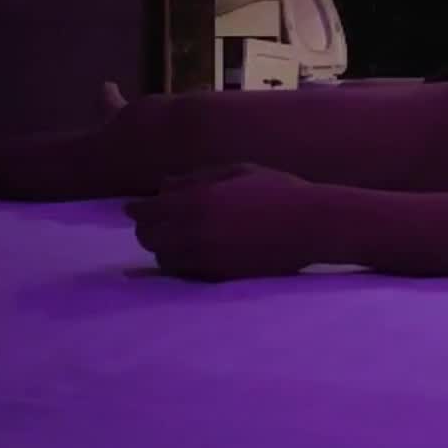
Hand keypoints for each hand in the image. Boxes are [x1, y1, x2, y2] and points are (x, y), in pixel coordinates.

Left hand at [125, 163, 320, 280]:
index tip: (135, 209)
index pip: (146, 212)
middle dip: (149, 229)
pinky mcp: (220, 276)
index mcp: (196, 200)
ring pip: (164, 259)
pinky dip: (184, 264)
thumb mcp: (237, 171)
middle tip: (159, 223)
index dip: (137, 210)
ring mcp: (206, 258)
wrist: (313, 224)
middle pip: (148, 238)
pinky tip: (198, 253)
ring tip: (180, 239)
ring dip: (166, 248)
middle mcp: (193, 232)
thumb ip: (196, 178)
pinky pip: (186, 274)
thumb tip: (163, 186)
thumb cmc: (278, 189)